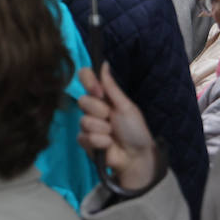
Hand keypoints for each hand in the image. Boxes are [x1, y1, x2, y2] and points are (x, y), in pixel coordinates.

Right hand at [77, 64, 159, 191]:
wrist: (136, 156)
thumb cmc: (135, 130)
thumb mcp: (126, 106)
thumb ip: (111, 86)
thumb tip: (104, 63)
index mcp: (103, 96)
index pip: (85, 77)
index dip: (88, 81)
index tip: (99, 92)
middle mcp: (93, 108)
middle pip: (83, 100)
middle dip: (100, 111)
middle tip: (111, 119)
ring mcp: (88, 125)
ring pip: (84, 121)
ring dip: (102, 129)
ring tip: (112, 135)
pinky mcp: (85, 141)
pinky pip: (84, 136)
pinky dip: (99, 142)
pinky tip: (108, 145)